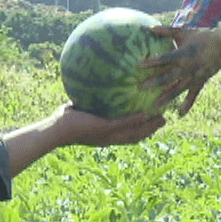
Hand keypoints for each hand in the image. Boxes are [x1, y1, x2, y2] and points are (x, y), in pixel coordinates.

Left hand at [50, 103, 164, 145]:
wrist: (56, 129)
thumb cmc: (65, 119)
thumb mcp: (83, 109)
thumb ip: (92, 100)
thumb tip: (95, 83)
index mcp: (106, 136)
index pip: (128, 136)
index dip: (142, 131)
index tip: (152, 122)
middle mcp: (110, 138)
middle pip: (136, 137)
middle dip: (151, 130)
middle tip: (164, 121)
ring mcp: (108, 135)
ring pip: (135, 133)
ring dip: (149, 127)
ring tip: (162, 119)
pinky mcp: (104, 128)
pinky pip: (124, 124)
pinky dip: (137, 120)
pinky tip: (147, 114)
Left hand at [141, 16, 220, 115]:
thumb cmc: (201, 36)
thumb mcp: (184, 32)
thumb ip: (166, 31)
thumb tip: (149, 27)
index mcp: (183, 53)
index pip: (165, 58)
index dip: (152, 62)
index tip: (139, 65)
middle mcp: (188, 67)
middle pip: (169, 76)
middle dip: (155, 82)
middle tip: (141, 88)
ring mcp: (195, 76)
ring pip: (179, 89)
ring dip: (167, 97)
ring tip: (155, 105)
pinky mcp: (201, 82)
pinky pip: (194, 95)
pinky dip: (188, 104)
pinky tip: (180, 114)